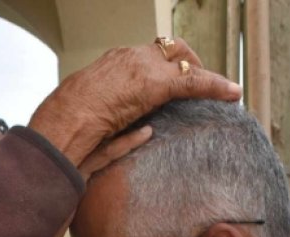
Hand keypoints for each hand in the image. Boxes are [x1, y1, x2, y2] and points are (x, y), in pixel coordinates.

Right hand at [29, 38, 240, 166]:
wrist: (59, 128)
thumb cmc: (66, 131)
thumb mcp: (92, 122)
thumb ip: (117, 125)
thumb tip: (147, 132)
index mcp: (109, 66)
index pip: (145, 58)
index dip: (163, 68)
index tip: (173, 83)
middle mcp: (128, 59)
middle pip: (169, 50)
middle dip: (190, 63)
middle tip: (202, 85)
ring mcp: (142, 69)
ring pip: (183, 62)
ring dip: (205, 75)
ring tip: (225, 90)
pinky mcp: (157, 83)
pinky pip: (193, 81)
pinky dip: (216, 85)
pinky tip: (231, 93)